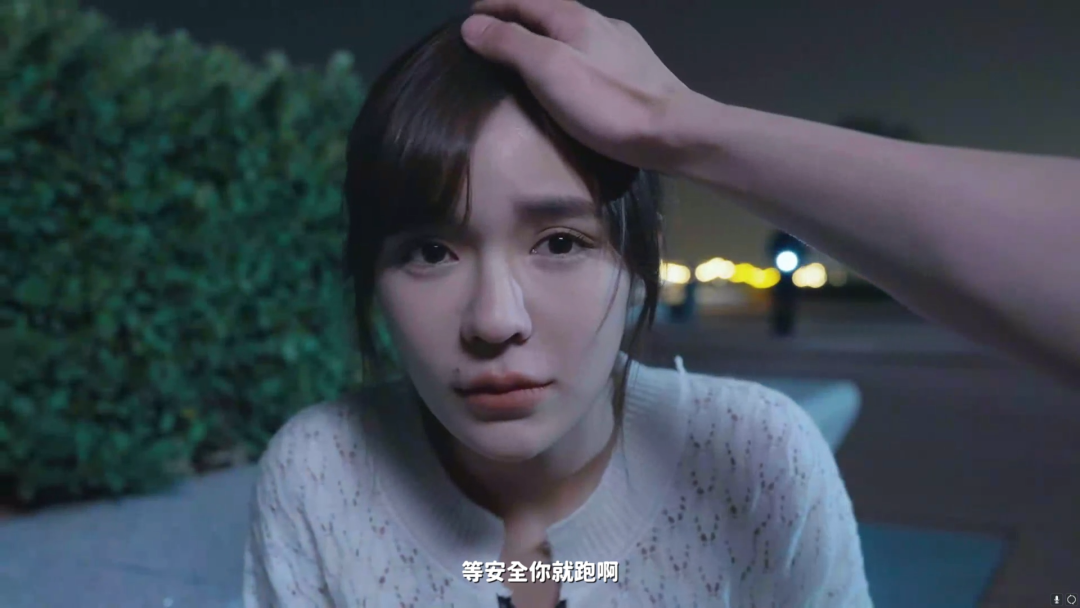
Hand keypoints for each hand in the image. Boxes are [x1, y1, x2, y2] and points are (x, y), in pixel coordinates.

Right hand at [462, 0, 691, 170]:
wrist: (674, 132)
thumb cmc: (606, 102)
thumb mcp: (547, 70)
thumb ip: (509, 44)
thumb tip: (472, 24)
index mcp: (574, 17)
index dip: (495, 4)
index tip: (469, 17)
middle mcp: (600, 21)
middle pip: (549, 11)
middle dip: (518, 18)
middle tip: (491, 36)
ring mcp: (622, 45)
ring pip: (572, 31)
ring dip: (544, 36)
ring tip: (525, 56)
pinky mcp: (637, 69)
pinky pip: (591, 50)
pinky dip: (568, 53)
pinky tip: (571, 74)